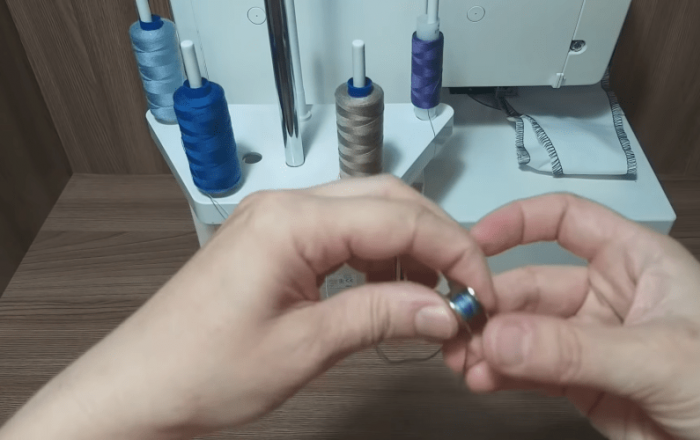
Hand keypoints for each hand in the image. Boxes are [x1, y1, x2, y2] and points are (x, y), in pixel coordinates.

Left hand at [0, 175, 495, 439]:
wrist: (136, 391)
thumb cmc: (196, 370)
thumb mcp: (304, 348)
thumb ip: (381, 316)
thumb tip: (443, 307)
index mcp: (291, 222)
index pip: (400, 218)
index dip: (453, 253)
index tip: (480, 292)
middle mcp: (285, 208)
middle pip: (391, 202)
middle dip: (439, 243)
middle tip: (466, 291)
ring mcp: (278, 222)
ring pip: (371, 214)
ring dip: (411, 251)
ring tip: (434, 299)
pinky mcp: (275, 243)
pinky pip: (344, 234)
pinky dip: (379, 259)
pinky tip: (392, 291)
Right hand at [445, 194, 699, 439]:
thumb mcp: (659, 356)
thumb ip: (574, 349)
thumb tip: (495, 338)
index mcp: (634, 260)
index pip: (567, 220)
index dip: (519, 221)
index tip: (474, 242)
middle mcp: (607, 295)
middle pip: (532, 284)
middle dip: (492, 304)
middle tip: (455, 325)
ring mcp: (590, 342)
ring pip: (524, 331)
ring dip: (489, 343)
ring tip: (460, 360)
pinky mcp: (581, 385)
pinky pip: (529, 371)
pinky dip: (500, 375)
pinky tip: (480, 380)